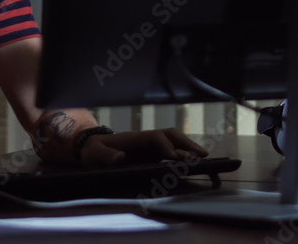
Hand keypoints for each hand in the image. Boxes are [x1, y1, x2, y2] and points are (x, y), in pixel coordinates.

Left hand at [79, 127, 208, 166]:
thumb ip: (106, 155)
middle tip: (202, 156)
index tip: (177, 159)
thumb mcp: (94, 154)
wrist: (93, 148)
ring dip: (189, 148)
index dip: (167, 147)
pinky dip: (184, 155)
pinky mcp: (152, 153)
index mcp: (134, 138)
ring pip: (174, 141)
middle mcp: (146, 139)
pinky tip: (194, 164)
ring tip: (205, 159)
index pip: (156, 138)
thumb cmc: (94, 151)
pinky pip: (171, 151)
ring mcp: (150, 145)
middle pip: (170, 135)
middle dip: (186, 144)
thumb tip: (121, 157)